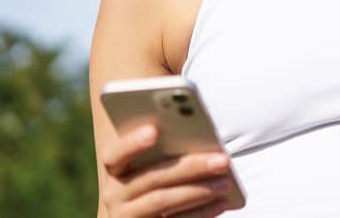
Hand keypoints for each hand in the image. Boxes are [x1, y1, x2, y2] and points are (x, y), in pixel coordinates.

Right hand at [98, 123, 236, 216]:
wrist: (143, 216)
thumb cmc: (153, 183)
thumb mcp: (150, 167)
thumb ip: (164, 153)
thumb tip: (201, 140)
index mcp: (113, 170)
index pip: (114, 154)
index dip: (131, 143)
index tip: (154, 130)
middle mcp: (113, 194)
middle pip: (152, 178)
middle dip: (190, 167)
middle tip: (223, 160)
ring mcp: (126, 215)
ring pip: (162, 200)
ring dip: (198, 190)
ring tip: (226, 183)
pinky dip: (200, 212)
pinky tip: (220, 203)